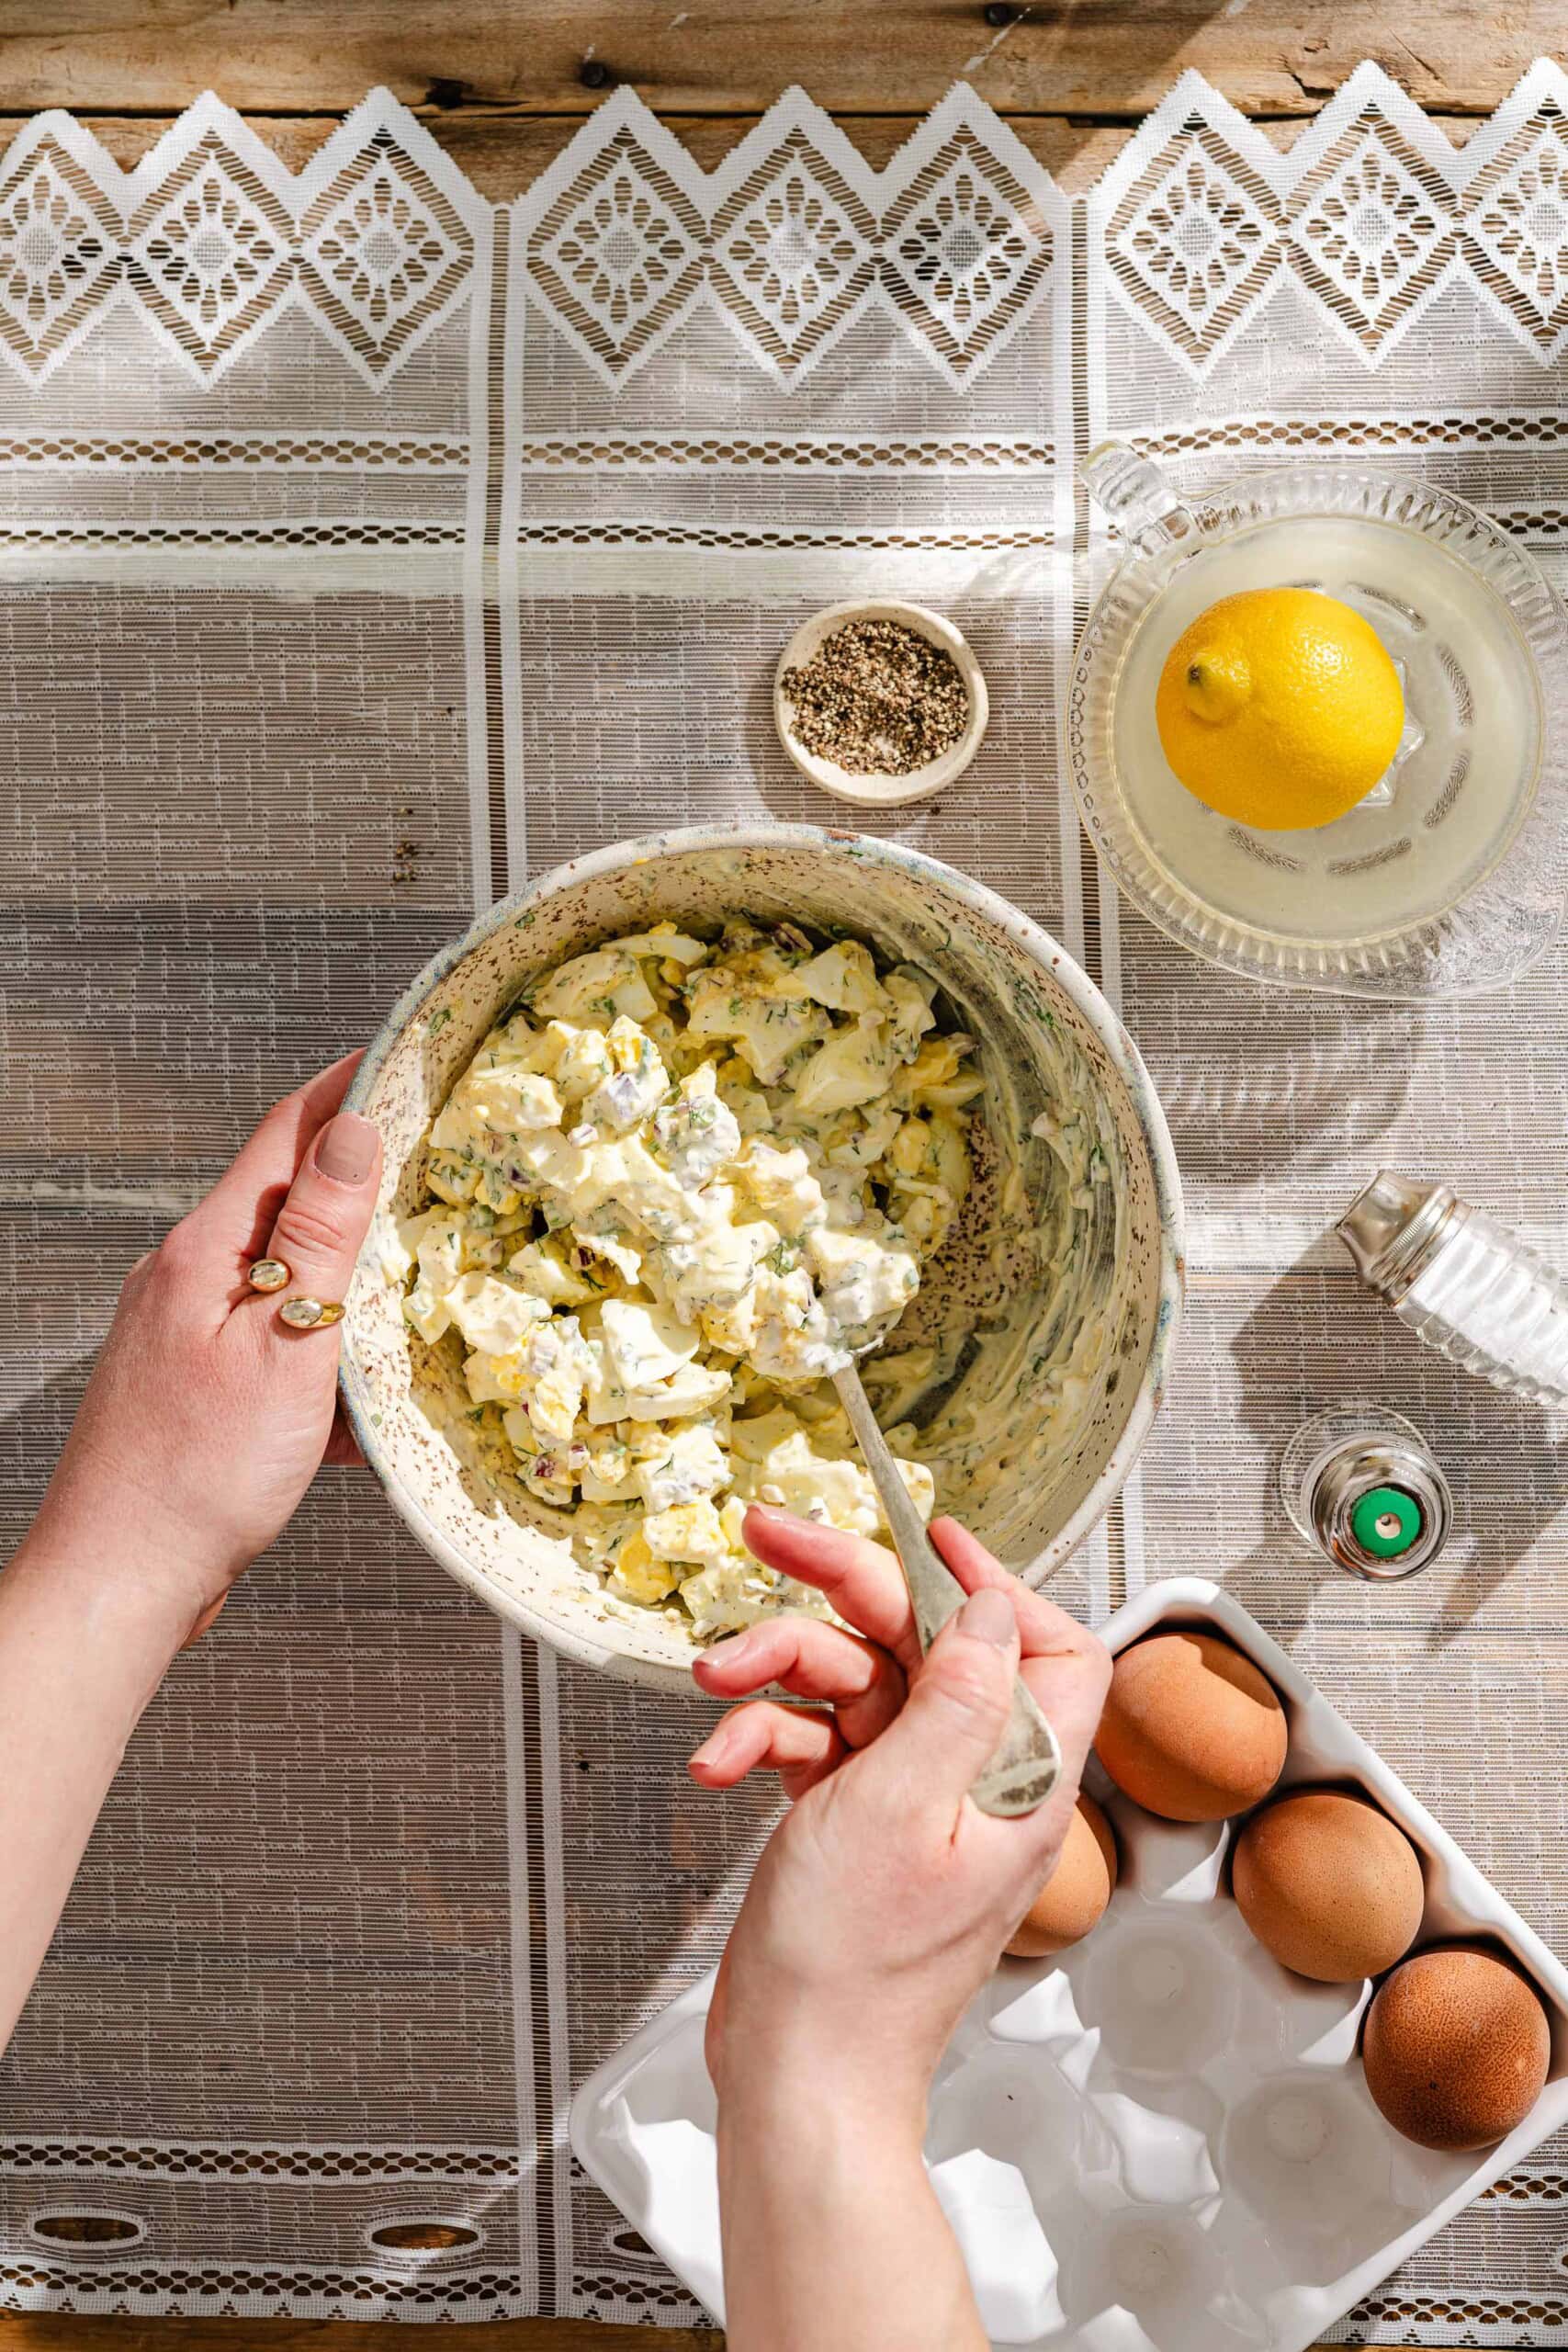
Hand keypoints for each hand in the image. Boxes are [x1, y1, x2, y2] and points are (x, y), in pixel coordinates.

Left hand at [21, 1054, 381, 1646]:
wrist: (119, 1581)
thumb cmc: (196, 1477)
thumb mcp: (285, 1343)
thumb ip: (321, 1236)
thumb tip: (353, 1128)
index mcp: (204, 1250)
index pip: (286, 1132)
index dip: (348, 1086)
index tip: (404, 1051)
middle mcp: (185, 1276)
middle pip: (287, 1199)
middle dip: (361, 1181)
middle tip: (437, 1161)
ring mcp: (184, 1330)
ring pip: (287, 1277)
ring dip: (349, 1281)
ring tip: (411, 1294)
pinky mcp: (195, 1384)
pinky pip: (275, 1342)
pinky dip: (323, 1357)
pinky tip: (355, 1403)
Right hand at [688, 1507, 1110, 2127]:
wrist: (796, 2076)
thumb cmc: (853, 1973)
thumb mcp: (903, 1807)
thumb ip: (955, 1698)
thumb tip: (994, 1607)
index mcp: (1020, 1777)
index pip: (1046, 1648)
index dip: (995, 1582)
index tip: (931, 1533)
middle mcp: (974, 1779)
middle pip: (924, 1644)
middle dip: (843, 1587)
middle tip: (769, 1532)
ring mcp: (912, 1798)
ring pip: (855, 1684)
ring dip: (777, 1669)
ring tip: (716, 1676)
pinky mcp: (854, 1817)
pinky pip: (814, 1740)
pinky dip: (761, 1735)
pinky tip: (718, 1761)